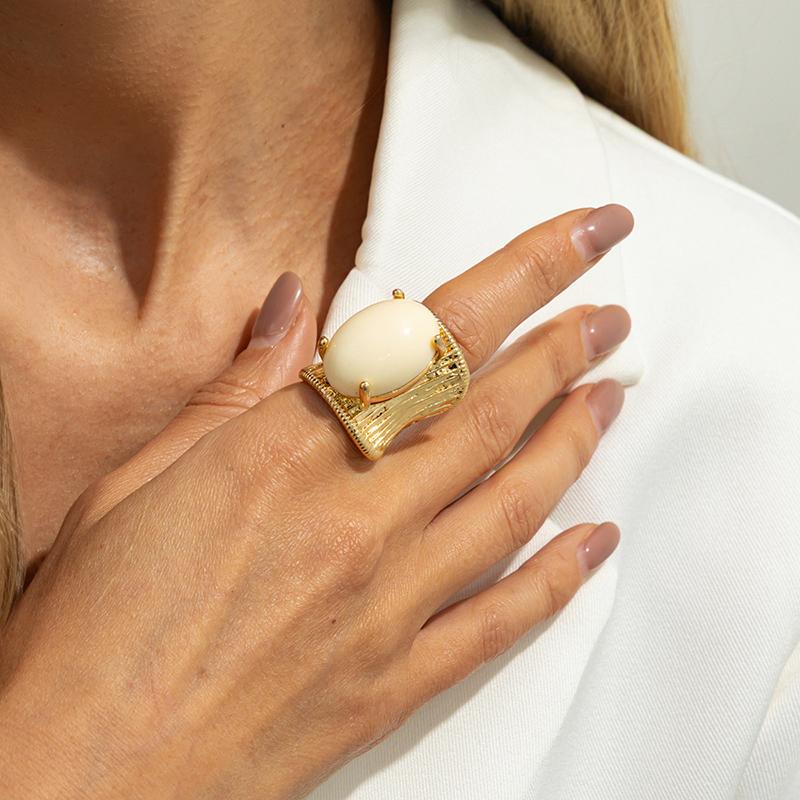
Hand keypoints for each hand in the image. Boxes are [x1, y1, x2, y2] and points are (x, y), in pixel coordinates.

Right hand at [0, 206, 632, 799]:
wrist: (83, 777)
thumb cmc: (92, 630)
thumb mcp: (138, 481)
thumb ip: (235, 391)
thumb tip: (296, 308)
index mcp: (281, 456)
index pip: (430, 338)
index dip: (521, 273)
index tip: (581, 237)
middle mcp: (351, 521)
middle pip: (489, 411)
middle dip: (566, 348)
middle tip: (611, 317)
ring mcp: (384, 606)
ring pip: (513, 502)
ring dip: (573, 440)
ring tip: (612, 396)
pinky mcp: (395, 681)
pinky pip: (501, 619)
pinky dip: (559, 576)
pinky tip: (597, 541)